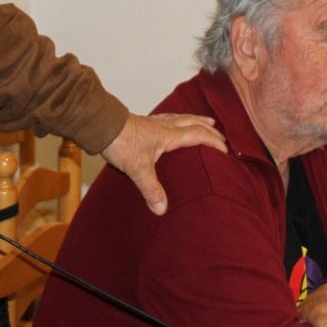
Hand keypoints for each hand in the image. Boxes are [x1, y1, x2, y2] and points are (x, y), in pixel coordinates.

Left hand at [100, 112, 225, 214]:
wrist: (101, 125)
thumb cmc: (121, 142)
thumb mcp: (138, 169)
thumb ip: (151, 188)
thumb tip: (162, 209)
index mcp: (169, 135)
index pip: (198, 135)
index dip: (213, 141)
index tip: (225, 150)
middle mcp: (164, 126)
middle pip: (192, 122)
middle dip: (208, 128)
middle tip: (220, 133)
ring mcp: (153, 123)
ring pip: (180, 118)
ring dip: (195, 120)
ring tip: (204, 122)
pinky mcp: (144, 124)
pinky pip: (168, 119)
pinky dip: (178, 120)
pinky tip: (173, 124)